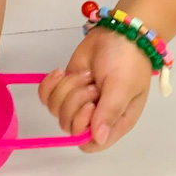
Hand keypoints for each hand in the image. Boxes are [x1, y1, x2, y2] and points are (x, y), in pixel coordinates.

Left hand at [39, 27, 153, 151]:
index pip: (91, 143)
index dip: (83, 127)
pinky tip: (62, 72)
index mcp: (115, 123)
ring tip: (86, 74)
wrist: (119, 32)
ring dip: (68, 88)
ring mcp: (78, 102)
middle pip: (68, 125)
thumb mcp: (123, 87)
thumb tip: (99, 139)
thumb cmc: (128, 61)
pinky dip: (50, 84)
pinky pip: (46, 96)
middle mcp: (95, 117)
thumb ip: (109, 112)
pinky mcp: (65, 87)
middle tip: (93, 83)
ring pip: (56, 109)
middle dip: (76, 100)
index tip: (90, 106)